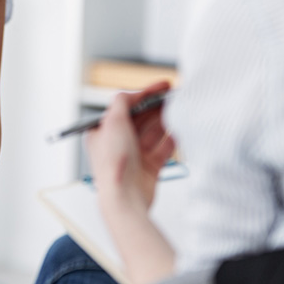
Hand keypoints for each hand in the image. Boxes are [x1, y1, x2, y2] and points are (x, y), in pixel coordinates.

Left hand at [87, 82, 175, 209]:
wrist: (124, 197)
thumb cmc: (113, 164)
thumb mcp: (112, 122)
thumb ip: (121, 102)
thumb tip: (130, 93)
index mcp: (103, 132)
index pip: (125, 107)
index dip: (144, 94)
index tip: (161, 86)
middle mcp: (117, 143)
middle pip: (141, 118)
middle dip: (157, 107)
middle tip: (174, 96)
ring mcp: (133, 156)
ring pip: (153, 132)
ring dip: (166, 120)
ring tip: (179, 110)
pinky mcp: (148, 168)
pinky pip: (163, 149)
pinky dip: (171, 140)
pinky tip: (179, 131)